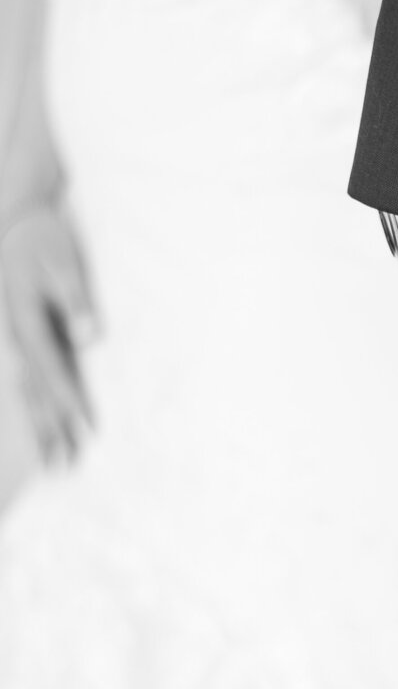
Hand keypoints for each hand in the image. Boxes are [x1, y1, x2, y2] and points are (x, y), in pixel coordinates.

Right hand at [1, 202, 97, 464]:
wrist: (15, 218)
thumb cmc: (41, 238)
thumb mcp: (62, 262)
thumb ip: (76, 300)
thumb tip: (90, 337)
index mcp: (28, 325)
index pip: (55, 374)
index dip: (71, 405)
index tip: (88, 432)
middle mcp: (19, 339)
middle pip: (36, 395)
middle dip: (50, 432)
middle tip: (65, 470)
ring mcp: (18, 339)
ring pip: (29, 392)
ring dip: (41, 426)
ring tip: (54, 462)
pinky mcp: (24, 334)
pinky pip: (30, 378)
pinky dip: (37, 404)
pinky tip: (45, 424)